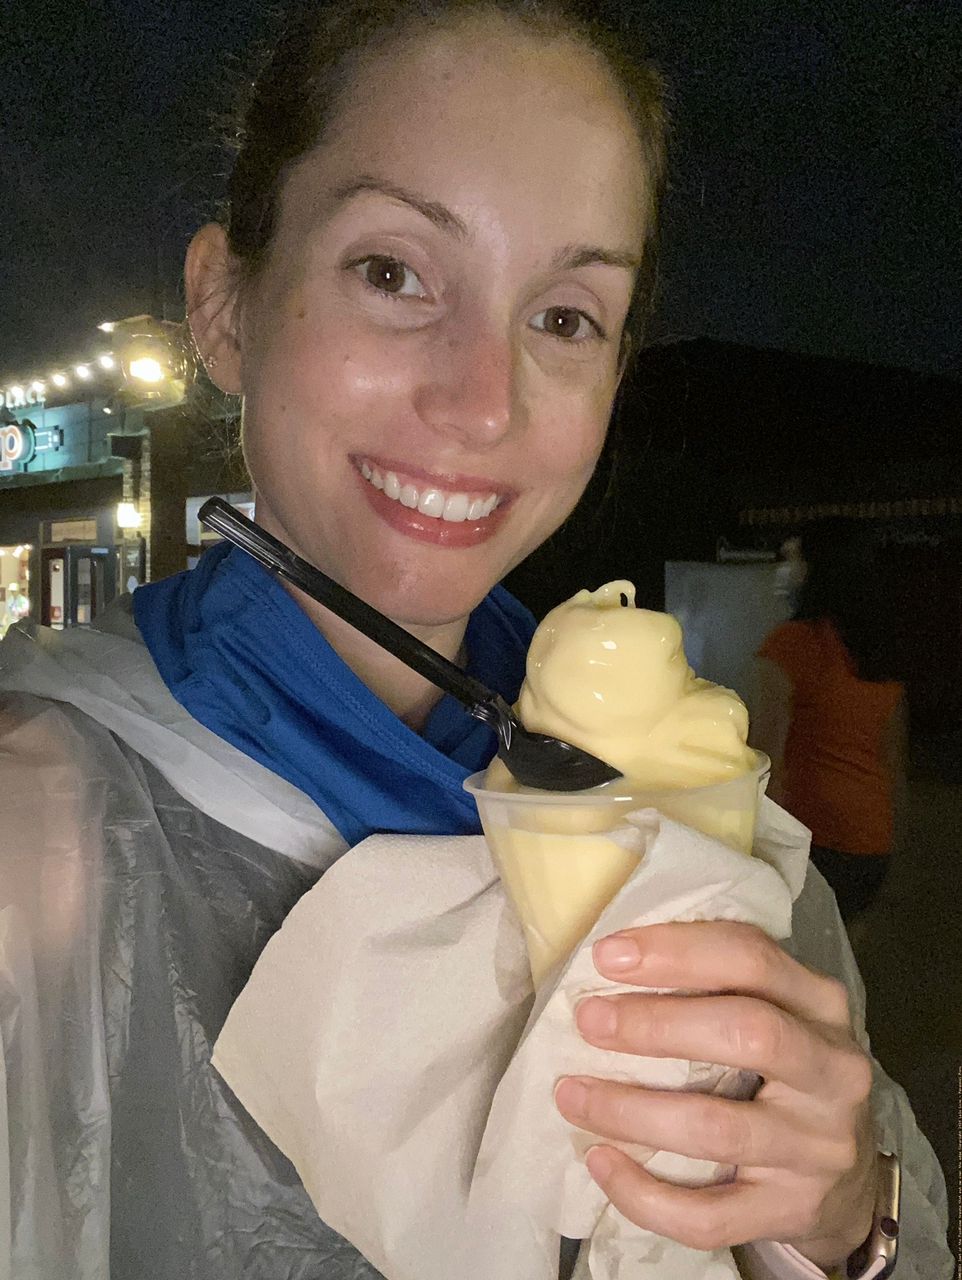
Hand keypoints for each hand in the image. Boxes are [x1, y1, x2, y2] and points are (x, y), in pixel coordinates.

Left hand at [554, 921, 877, 1271]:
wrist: (847, 1180)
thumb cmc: (782, 1072)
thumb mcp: (774, 1010)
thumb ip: (718, 981)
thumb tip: (612, 962)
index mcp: (821, 1004)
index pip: (752, 958)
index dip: (675, 952)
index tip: (605, 957)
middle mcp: (834, 1072)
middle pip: (749, 1034)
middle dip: (656, 1025)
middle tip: (588, 1021)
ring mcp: (818, 1148)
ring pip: (717, 1130)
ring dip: (631, 1111)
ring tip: (572, 1095)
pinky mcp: (794, 1211)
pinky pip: (709, 1215)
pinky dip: (645, 1193)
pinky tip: (600, 1161)